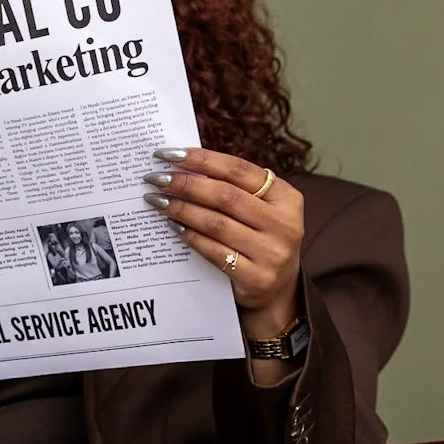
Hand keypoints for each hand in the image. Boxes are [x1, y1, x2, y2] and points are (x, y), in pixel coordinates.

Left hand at [145, 147, 303, 340]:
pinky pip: (214, 252)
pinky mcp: (256, 278)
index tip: (169, 154)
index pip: (238, 170)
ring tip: (158, 201)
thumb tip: (184, 165)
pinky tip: (174, 227)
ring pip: (217, 224)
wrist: (279, 288)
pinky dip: (191, 237)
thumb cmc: (261, 238)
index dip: (202, 159)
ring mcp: (272, 253)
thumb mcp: (261, 209)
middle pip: (225, 196)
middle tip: (156, 179)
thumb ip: (233, 188)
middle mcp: (284, 223)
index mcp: (287, 197)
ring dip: (182, 210)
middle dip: (186, 184)